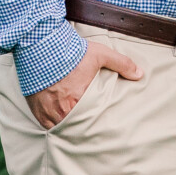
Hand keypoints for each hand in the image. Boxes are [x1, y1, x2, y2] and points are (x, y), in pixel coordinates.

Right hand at [25, 35, 144, 129]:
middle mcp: (62, 112)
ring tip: (74, 126)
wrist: (40, 45)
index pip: (91, 123)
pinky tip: (58, 120)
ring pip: (60, 128)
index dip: (95, 126)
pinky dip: (52, 123)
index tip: (100, 127)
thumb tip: (139, 74)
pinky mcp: (36, 109)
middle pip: (75, 128)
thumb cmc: (70, 51)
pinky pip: (46, 124)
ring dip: (67, 126)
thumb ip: (121, 64)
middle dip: (81, 128)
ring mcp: (48, 112)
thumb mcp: (100, 55)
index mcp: (80, 102)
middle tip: (88, 129)